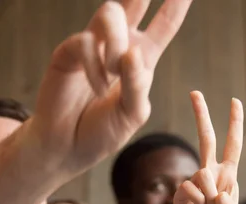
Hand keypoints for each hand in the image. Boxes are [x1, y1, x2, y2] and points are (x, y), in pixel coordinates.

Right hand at [28, 0, 192, 175]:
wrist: (69, 147)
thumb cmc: (103, 131)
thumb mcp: (132, 114)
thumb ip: (137, 85)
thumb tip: (130, 53)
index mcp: (141, 59)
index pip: (164, 25)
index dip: (176, 5)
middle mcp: (118, 45)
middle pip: (134, 1)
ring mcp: (94, 45)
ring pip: (110, 12)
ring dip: (116, 42)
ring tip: (114, 70)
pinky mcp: (69, 51)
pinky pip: (85, 41)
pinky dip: (95, 66)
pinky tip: (97, 87)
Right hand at [172, 91, 242, 203]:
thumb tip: (220, 196)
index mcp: (228, 175)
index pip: (233, 144)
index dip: (235, 124)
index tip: (235, 101)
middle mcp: (211, 172)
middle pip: (207, 138)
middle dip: (201, 115)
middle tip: (195, 92)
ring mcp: (195, 180)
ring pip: (204, 174)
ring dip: (211, 197)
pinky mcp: (182, 190)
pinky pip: (191, 189)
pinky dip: (200, 203)